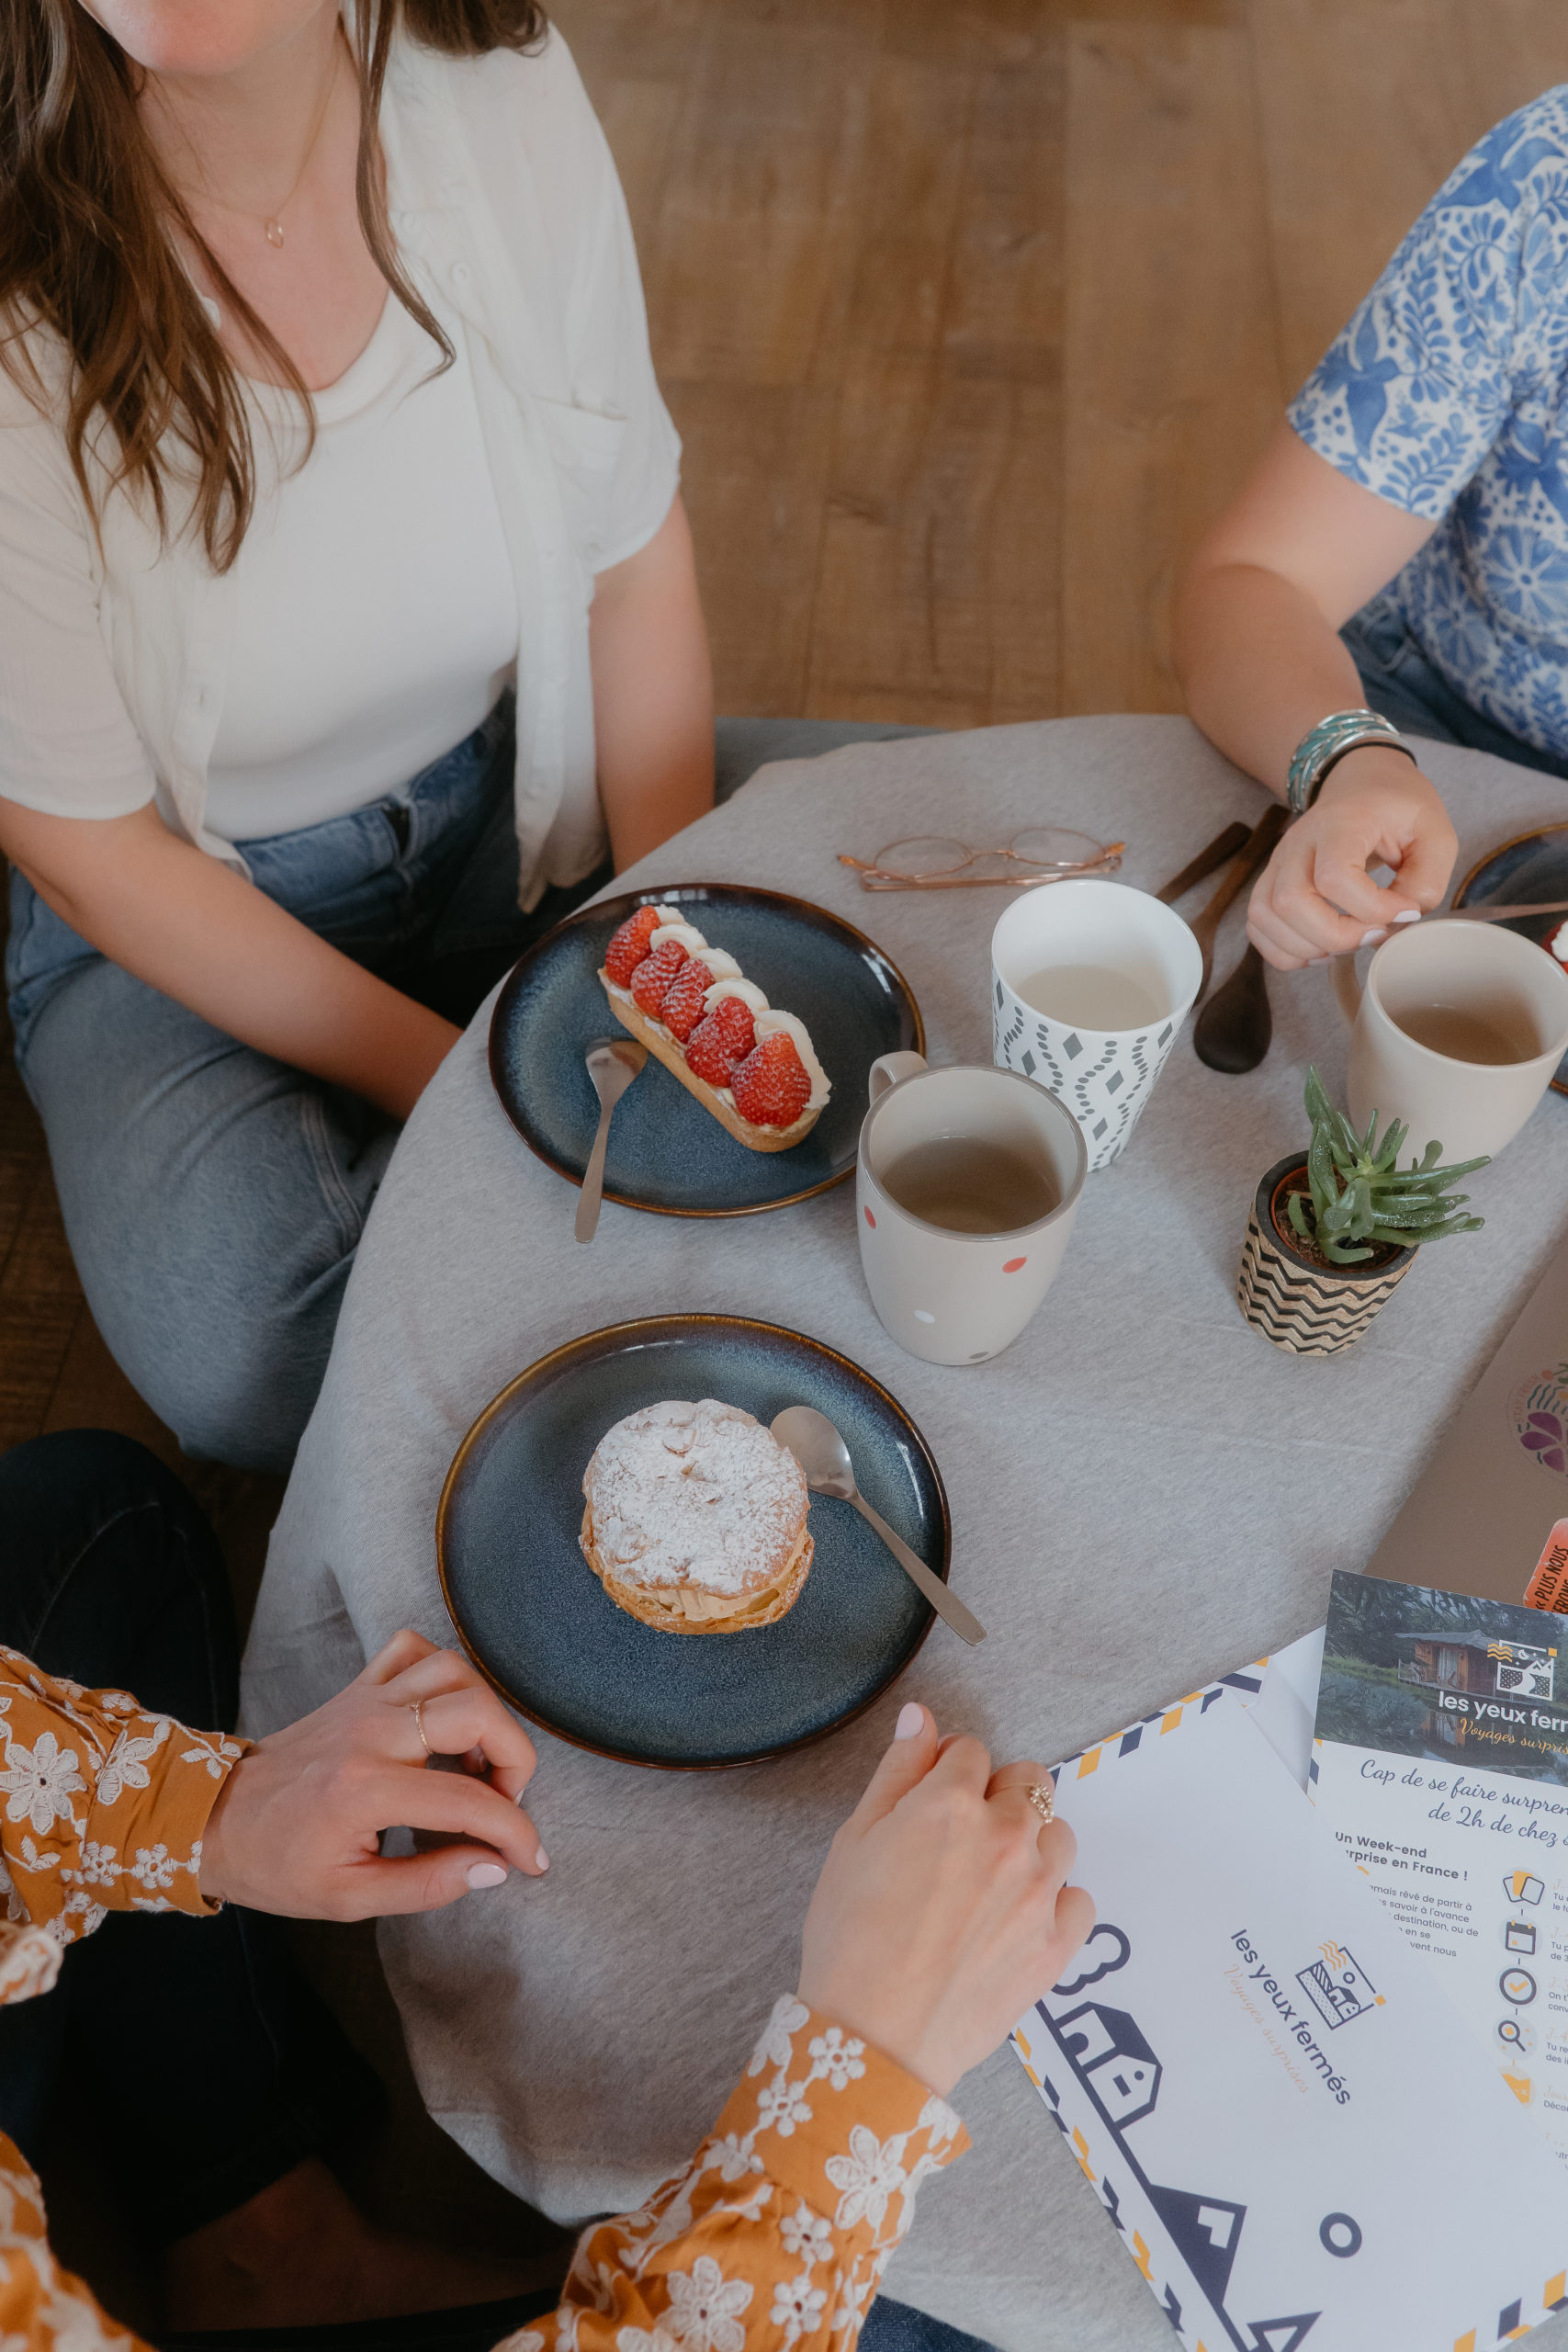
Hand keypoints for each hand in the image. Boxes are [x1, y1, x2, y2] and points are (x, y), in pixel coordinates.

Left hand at [199, 1630, 546, 1918]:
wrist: (216, 1820)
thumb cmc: (276, 1865)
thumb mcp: (348, 1897)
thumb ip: (428, 1885)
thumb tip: (493, 1868)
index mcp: (365, 1790)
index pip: (469, 1801)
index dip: (515, 1833)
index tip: (531, 1860)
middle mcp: (370, 1732)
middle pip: (476, 1710)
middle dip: (516, 1758)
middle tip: (505, 1800)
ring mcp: (363, 1701)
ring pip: (454, 1670)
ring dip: (485, 1712)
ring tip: (478, 1762)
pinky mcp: (357, 1688)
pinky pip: (413, 1650)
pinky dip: (443, 1672)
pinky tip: (443, 1716)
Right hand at [797, 1704, 1092, 2097]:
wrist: (875, 2038)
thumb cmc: (850, 1938)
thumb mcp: (855, 1840)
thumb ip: (897, 1771)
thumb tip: (920, 1717)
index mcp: (951, 1803)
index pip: (969, 1751)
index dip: (946, 1771)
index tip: (931, 1800)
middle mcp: (1007, 1836)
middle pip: (1029, 1781)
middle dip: (999, 1795)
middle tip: (961, 1839)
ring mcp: (1040, 1892)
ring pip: (1059, 1835)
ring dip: (1032, 1844)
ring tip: (989, 1882)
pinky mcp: (1058, 1944)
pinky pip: (1079, 1899)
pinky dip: (1055, 1902)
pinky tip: (1015, 1920)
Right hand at [1246, 747, 1456, 970]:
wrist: (1361, 781)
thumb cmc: (1397, 807)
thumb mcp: (1436, 834)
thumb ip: (1428, 880)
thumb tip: (1401, 922)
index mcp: (1341, 823)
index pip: (1335, 877)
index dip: (1373, 909)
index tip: (1405, 911)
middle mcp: (1299, 842)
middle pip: (1290, 902)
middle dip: (1335, 936)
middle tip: (1374, 934)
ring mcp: (1278, 862)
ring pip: (1265, 916)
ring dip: (1306, 947)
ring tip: (1347, 943)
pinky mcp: (1270, 881)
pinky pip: (1257, 926)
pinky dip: (1284, 950)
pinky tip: (1320, 947)